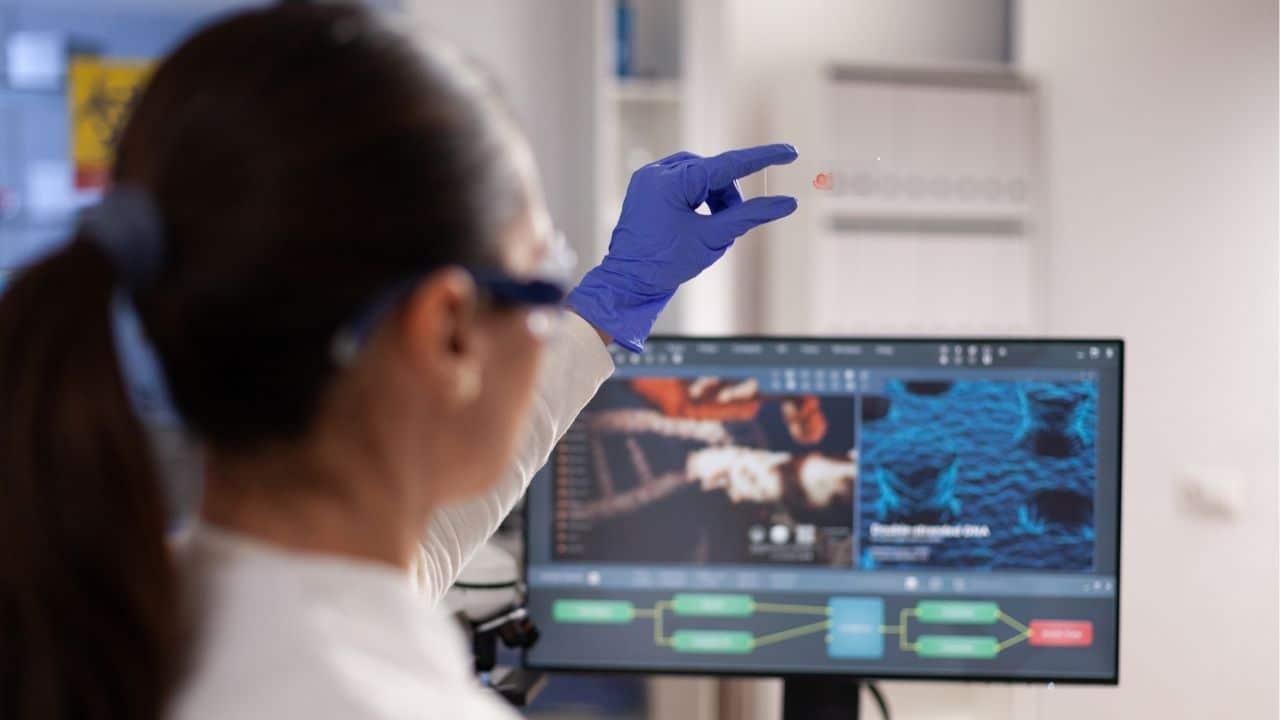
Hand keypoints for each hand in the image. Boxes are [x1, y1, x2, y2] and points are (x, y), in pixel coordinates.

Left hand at [567, 144, 798, 350]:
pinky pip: (682, 182)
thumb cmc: (666, 263)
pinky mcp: (645, 188)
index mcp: (671, 180)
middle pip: (713, 172)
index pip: (728, 164)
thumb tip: (787, 203)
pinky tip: (697, 222)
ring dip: (714, 198)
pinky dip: (697, 199)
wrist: (627, 283)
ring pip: (699, 176)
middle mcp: (657, 172)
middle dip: (728, 197)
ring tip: (711, 229)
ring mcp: (648, 178)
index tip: (789, 152)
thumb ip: (751, 215)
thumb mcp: (714, 237)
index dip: (762, 158)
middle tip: (731, 225)